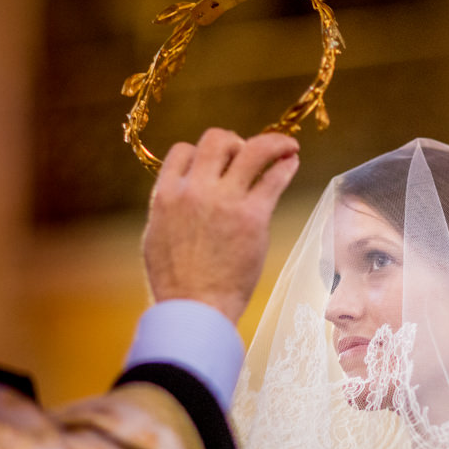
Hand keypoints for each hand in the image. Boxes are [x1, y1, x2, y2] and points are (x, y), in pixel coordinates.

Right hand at [142, 127, 299, 323]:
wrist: (194, 308)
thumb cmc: (175, 283)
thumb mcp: (157, 237)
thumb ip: (169, 210)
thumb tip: (178, 197)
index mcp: (166, 194)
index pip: (183, 151)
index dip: (201, 153)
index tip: (217, 162)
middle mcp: (195, 190)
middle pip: (216, 140)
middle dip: (234, 142)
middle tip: (249, 153)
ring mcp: (224, 201)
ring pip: (250, 149)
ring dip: (272, 143)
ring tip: (287, 146)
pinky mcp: (252, 216)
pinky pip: (273, 178)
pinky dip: (285, 165)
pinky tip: (292, 163)